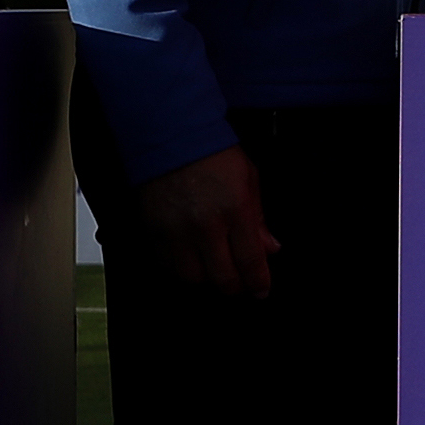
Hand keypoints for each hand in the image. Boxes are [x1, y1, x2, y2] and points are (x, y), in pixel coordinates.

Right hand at [141, 147, 277, 299]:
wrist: (171, 134)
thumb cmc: (213, 152)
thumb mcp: (249, 179)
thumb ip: (259, 218)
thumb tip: (270, 249)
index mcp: (235, 210)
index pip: (250, 262)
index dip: (259, 283)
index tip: (261, 290)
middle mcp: (205, 225)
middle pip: (222, 278)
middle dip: (235, 286)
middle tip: (240, 282)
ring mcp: (176, 230)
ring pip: (192, 277)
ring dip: (206, 278)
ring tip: (213, 266)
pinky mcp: (154, 230)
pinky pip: (167, 264)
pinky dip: (180, 266)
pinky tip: (190, 256)